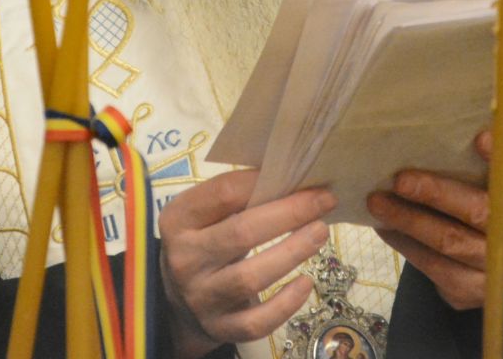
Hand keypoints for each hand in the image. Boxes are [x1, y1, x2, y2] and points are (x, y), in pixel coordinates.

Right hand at [158, 170, 334, 357]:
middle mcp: (185, 260)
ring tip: (320, 232)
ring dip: (292, 252)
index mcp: (178, 221)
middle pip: (241, 234)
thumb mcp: (204, 215)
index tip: (297, 174)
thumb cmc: (204, 242)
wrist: (178, 301)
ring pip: (250, 278)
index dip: (262, 181)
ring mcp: (201, 298)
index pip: (222, 194)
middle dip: (289, 214)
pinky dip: (286, 304)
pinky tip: (306, 283)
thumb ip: (236, 197)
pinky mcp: (219, 327)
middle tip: (324, 200)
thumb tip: (293, 179)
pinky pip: (257, 321)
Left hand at [365, 131, 502, 309]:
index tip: (479, 138)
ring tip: (378, 202)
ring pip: (450, 243)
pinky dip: (406, 245)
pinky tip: (386, 227)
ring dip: (409, 220)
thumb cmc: (489, 201)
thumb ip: (480, 158)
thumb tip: (435, 128)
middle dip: (435, 193)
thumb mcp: (496, 178)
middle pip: (479, 212)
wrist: (497, 257)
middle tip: (399, 180)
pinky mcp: (476, 291)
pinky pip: (435, 268)